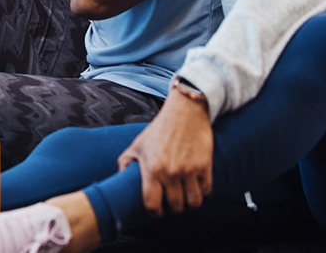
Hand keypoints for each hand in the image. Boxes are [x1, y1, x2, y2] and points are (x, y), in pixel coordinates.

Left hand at [117, 90, 212, 217]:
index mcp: (152, 169)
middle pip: (175, 207)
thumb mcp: (138, 144)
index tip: (156, 211)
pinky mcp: (205, 166)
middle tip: (172, 205)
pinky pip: (206, 191)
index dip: (154, 213)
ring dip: (189, 204)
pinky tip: (196, 188)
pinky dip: (202, 193)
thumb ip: (126, 162)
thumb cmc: (160, 129)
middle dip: (173, 209)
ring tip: (185, 199)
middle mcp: (170, 172)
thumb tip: (119, 177)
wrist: (184, 112)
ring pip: (193, 203)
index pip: (152, 204)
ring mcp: (189, 170)